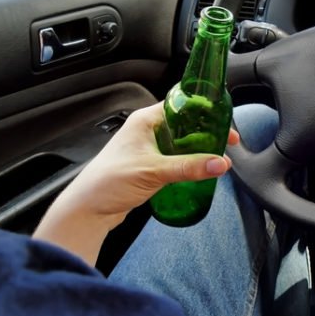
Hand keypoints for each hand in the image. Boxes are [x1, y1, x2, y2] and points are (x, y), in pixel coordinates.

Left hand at [34, 102, 239, 264]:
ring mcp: (148, 149)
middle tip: (227, 142)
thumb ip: (189, 167)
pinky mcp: (150, 166)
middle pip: (185, 124)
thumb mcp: (154, 171)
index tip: (223, 121)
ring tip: (218, 156)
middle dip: (207, 132)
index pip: (180, 105)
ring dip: (199, 149)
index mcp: (145, 120)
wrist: (87, 210)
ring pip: (182, 142)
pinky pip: (176, 158)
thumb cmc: (108, 182)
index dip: (204, 111)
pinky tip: (201, 170)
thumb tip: (220, 163)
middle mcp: (147, 131)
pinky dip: (190, 162)